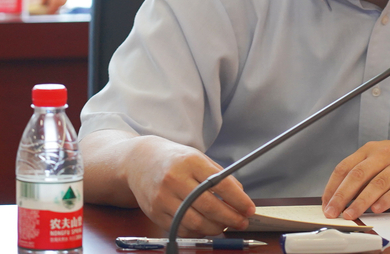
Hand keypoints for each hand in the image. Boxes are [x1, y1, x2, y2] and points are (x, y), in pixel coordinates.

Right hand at [124, 136, 255, 235]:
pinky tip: (207, 227)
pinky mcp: (155, 212)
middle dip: (230, 217)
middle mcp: (175, 179)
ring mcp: (163, 197)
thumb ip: (219, 175)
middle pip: (209, 206)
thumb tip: (240, 195)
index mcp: (190, 162)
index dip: (238, 200)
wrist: (139, 161)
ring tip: (226, 225)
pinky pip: (181, 228)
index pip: (220, 184)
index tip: (250, 208)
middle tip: (242, 221)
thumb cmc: (175, 159)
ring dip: (216, 228)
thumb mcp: (198, 158)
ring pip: (195, 221)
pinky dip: (198, 231)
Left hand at [321, 133, 389, 220]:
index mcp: (371, 150)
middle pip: (358, 175)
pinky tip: (378, 209)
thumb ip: (364, 172)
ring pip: (377, 183)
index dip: (333, 186)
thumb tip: (342, 195)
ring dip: (361, 200)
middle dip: (342, 195)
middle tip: (333, 212)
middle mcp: (384, 154)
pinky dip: (387, 199)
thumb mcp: (383, 157)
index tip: (326, 203)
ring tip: (350, 214)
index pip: (345, 167)